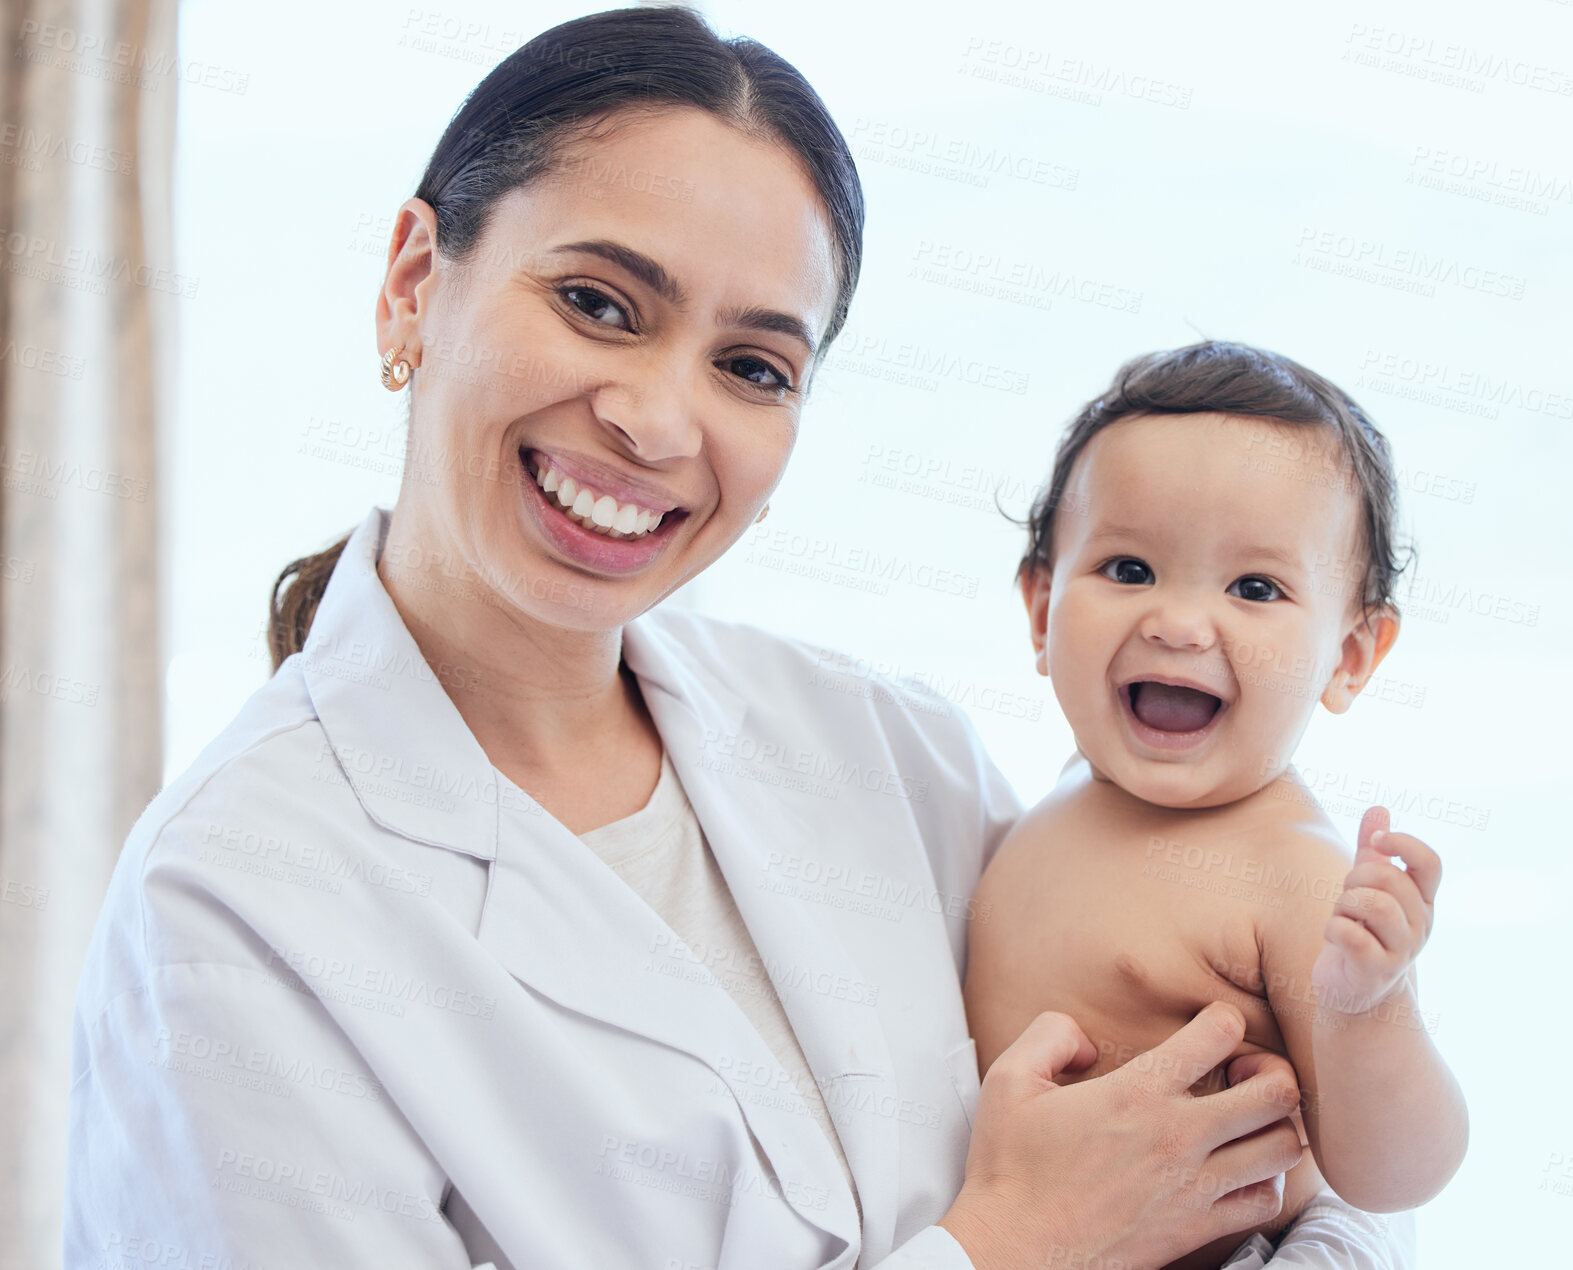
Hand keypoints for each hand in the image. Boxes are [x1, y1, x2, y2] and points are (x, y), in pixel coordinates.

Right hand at [938, 1002, 1303, 1269]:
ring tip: (1248, 1121)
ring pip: (1284, 1147)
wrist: (1014, 1251)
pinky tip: (1238, 1169)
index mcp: (1137, 1093)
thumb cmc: (1009, 1167)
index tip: (1210, 1027)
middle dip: (1271, 1070)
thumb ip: (1050, 1035)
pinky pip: (1266, 1202)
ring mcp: (1194, 1187)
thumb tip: (1088, 1041)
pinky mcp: (1196, 1230)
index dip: (1223, 1018)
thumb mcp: (1008, 1079)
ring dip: (1276, 1125)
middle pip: (1277, 1091)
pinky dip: (1266, 1181)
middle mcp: (1178, 1136)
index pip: (1222, 1033)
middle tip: (1245, 1072)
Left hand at [1311, 805, 1440, 1014]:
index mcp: (1422, 900)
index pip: (1430, 863)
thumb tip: (1379, 808)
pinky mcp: (1376, 970)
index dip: (1403, 844)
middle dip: (1355, 879)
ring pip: (1373, 904)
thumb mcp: (1370, 888)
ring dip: (1344, 904)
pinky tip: (1333, 935)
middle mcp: (1420, 924)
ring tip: (1342, 917)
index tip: (1375, 843)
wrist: (1357, 992)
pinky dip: (1334, 928)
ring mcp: (1402, 950)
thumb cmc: (1365, 932)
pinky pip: (1351, 935)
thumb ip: (1373, 851)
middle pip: (1389, 879)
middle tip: (1346, 897)